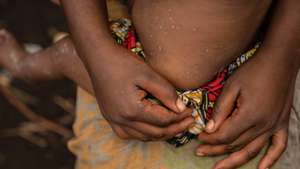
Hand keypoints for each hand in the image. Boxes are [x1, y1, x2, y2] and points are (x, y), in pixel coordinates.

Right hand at [90, 45, 192, 140]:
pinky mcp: (109, 117)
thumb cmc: (123, 62)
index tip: (192, 111)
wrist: (98, 57)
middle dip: (175, 128)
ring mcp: (113, 120)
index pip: (163, 120)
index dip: (181, 117)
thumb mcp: (147, 74)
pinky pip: (128, 134)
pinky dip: (144, 134)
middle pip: (155, 132)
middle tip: (189, 121)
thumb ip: (166, 92)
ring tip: (175, 126)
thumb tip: (181, 108)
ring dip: (161, 133)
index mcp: (132, 110)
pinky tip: (152, 127)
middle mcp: (121, 120)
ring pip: (143, 137)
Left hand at [196, 48, 297, 168]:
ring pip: (252, 150)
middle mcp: (263, 125)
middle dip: (215, 150)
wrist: (280, 61)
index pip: (224, 136)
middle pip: (235, 145)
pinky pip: (278, 146)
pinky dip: (271, 159)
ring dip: (235, 160)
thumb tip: (210, 129)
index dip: (209, 139)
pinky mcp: (282, 123)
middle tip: (199, 153)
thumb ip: (220, 110)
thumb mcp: (231, 87)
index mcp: (250, 116)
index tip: (198, 137)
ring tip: (220, 168)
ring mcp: (275, 126)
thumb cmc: (253, 71)